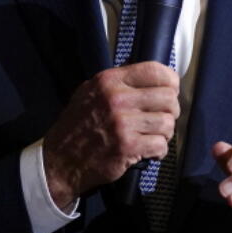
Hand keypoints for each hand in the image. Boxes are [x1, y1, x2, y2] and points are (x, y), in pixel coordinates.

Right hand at [43, 62, 178, 209]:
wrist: (60, 161)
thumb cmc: (76, 126)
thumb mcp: (89, 92)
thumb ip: (117, 82)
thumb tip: (150, 77)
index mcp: (109, 81)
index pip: (155, 71)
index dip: (170, 81)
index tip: (171, 90)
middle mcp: (117, 98)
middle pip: (168, 97)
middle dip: (170, 110)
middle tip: (162, 118)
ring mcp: (123, 123)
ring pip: (167, 123)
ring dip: (165, 132)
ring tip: (153, 136)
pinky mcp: (128, 147)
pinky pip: (161, 145)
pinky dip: (159, 151)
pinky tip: (149, 151)